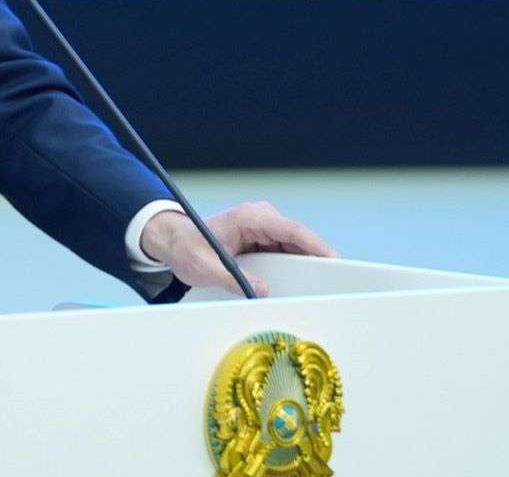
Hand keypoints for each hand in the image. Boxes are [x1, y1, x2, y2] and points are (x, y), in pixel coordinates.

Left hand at [139, 201, 336, 296]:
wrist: (175, 241)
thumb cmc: (187, 248)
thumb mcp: (205, 267)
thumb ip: (234, 279)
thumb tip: (263, 291)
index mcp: (249, 217)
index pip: (291, 230)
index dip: (316, 246)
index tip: (334, 261)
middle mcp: (260, 217)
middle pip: (298, 239)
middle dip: (315, 259)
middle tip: (333, 282)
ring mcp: (263, 226)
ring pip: (295, 246)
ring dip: (305, 264)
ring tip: (318, 286)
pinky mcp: (263, 237)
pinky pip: (285, 251)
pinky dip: (294, 265)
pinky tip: (301, 282)